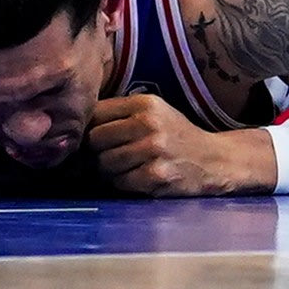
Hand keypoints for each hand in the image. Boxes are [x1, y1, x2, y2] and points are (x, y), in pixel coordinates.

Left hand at [87, 94, 275, 196]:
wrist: (215, 160)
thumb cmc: (176, 136)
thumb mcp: (153, 113)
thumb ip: (119, 115)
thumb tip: (74, 127)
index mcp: (145, 103)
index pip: (95, 114)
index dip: (90, 129)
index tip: (97, 139)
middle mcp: (149, 123)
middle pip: (95, 140)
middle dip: (97, 152)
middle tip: (112, 156)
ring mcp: (154, 150)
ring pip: (104, 164)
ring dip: (109, 171)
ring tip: (127, 168)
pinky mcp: (157, 176)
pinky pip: (120, 183)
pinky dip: (124, 184)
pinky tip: (139, 179)